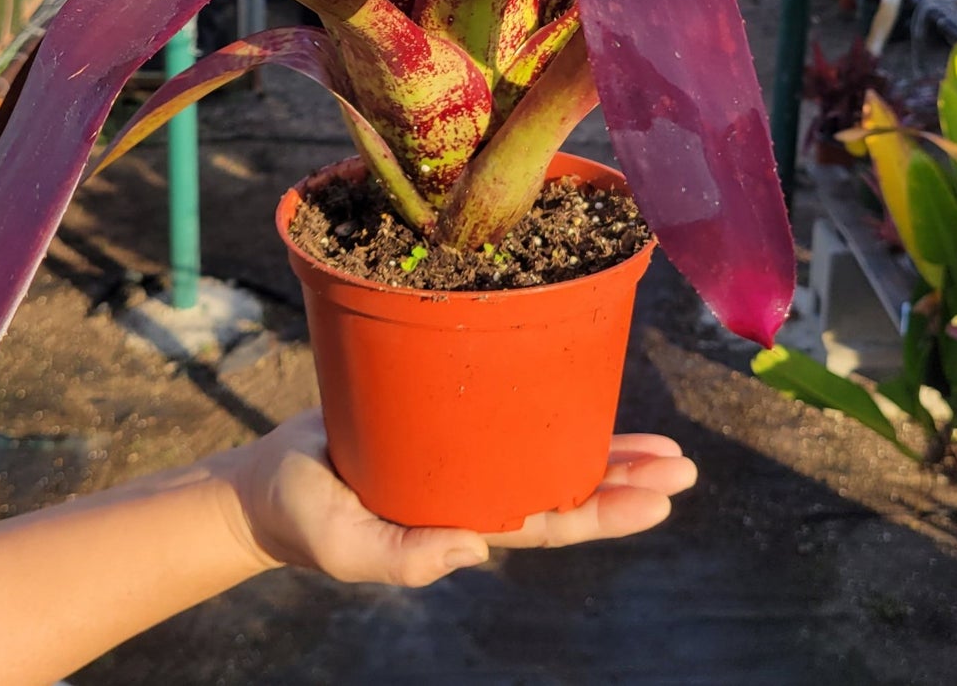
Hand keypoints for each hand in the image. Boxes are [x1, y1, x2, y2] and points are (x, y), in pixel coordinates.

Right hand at [218, 410, 696, 588]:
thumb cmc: (305, 520)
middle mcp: (478, 492)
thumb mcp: (347, 548)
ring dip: (611, 452)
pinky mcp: (447, 417)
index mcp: (466, 526)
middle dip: (630, 482)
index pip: (550, 524)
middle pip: (568, 491)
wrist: (268, 484)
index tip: (660, 499)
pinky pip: (511, 414)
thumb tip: (473, 553)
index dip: (606, 513)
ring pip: (552, 456)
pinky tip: (584, 397)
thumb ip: (403, 558)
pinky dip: (553, 408)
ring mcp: (467, 456)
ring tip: (669, 449)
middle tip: (687, 468)